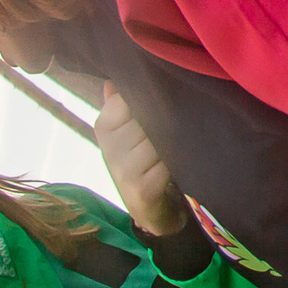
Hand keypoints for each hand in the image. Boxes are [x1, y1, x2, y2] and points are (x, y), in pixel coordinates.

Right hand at [96, 86, 186, 238]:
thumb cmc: (144, 160)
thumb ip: (124, 103)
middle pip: (150, 113)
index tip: (165, 100)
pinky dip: (179, 158)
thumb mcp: (131, 128)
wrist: (151, 208)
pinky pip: (168, 160)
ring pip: (161, 135)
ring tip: (182, 140)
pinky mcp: (141, 188)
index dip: (154, 95)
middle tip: (180, 121)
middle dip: (168, 115)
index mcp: (105, 126)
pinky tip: (181, 160)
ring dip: (177, 136)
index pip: (132, 94)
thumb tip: (113, 79)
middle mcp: (110, 147)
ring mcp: (123, 170)